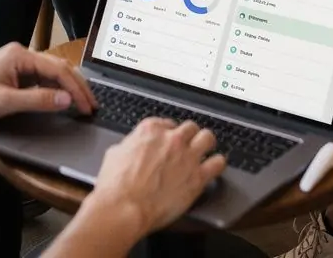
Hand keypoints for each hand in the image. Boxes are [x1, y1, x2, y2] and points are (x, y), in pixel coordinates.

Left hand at [0, 44, 95, 125]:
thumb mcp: (5, 103)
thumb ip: (38, 101)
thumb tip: (67, 100)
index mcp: (20, 55)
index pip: (58, 69)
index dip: (75, 88)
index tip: (87, 105)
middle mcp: (22, 54)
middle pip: (59, 67)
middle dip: (77, 85)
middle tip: (92, 105)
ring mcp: (19, 63)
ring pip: (52, 71)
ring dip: (68, 86)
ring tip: (83, 102)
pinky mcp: (15, 73)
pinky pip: (42, 78)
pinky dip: (56, 88)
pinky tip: (63, 99)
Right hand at [91, 117, 225, 239]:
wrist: (124, 207)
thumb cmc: (115, 186)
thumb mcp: (114, 153)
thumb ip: (129, 145)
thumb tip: (131, 148)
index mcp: (150, 130)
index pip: (168, 123)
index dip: (169, 134)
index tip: (169, 141)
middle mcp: (172, 139)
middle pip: (190, 127)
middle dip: (189, 136)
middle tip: (187, 146)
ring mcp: (187, 156)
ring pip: (208, 137)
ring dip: (206, 144)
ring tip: (205, 152)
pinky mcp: (197, 177)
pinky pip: (218, 163)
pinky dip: (217, 164)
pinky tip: (214, 167)